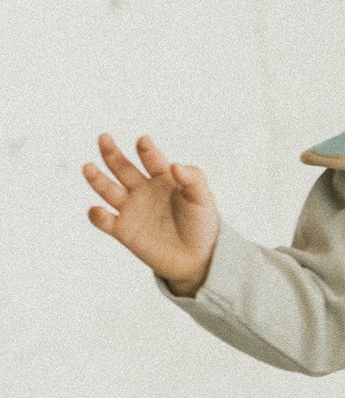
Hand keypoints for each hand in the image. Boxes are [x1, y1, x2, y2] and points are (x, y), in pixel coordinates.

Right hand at [83, 133, 218, 292]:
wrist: (198, 258)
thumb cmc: (202, 225)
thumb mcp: (203, 200)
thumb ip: (193, 180)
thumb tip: (175, 165)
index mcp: (163, 179)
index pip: (151, 160)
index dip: (147, 150)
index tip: (144, 141)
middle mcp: (143, 189)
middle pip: (122, 167)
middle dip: (112, 153)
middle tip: (104, 138)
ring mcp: (131, 208)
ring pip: (108, 189)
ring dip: (96, 178)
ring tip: (88, 167)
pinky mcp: (123, 230)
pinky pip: (104, 221)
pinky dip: (97, 215)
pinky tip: (98, 211)